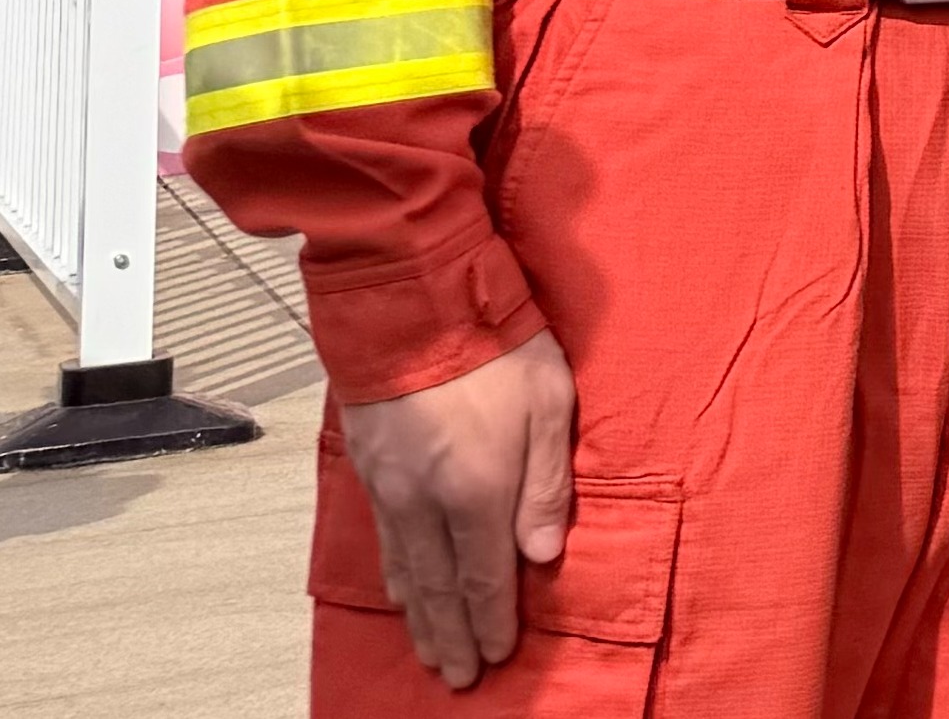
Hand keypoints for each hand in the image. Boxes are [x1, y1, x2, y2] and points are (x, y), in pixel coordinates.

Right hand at [339, 329, 573, 690]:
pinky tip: (401, 593)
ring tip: (430, 650)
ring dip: (421, 617)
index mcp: (477, 489)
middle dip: (452, 635)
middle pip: (440, 587)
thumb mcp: (549, 404)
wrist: (411, 303)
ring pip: (405, 571)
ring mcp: (389, 489)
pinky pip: (382, 543)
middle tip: (458, 677)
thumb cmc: (494, 346)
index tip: (498, 655)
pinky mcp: (368, 471)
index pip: (486, 575)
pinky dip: (395, 578)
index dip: (492, 620)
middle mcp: (425, 501)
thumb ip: (548, 484)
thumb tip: (544, 553)